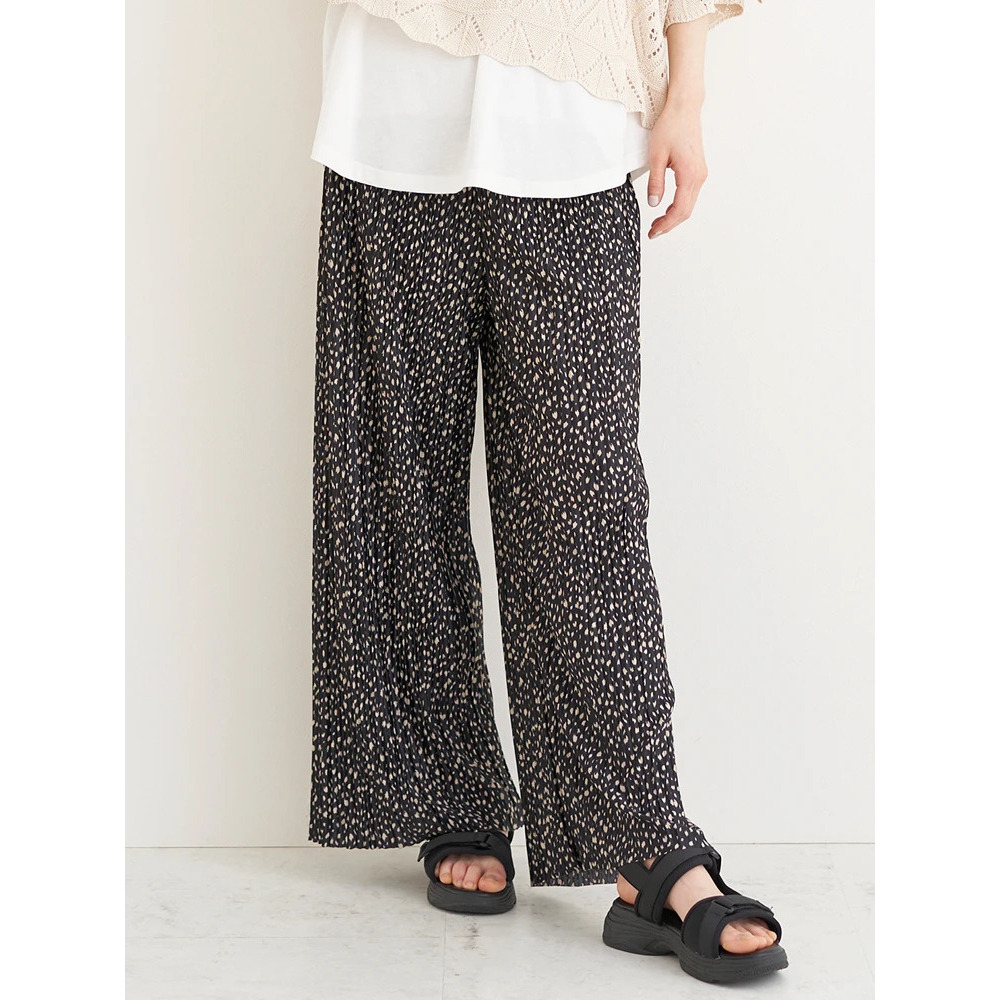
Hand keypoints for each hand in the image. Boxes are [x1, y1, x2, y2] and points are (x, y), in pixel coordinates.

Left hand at [646, 102, 707, 238]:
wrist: (684, 108)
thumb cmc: (671, 126)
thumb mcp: (656, 156)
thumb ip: (655, 182)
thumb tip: (654, 204)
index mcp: (689, 175)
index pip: (679, 210)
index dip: (666, 225)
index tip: (654, 232)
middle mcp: (699, 176)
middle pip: (686, 211)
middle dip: (669, 224)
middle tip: (653, 232)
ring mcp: (700, 173)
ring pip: (689, 204)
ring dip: (674, 216)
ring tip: (657, 223)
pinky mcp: (698, 170)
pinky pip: (690, 195)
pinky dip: (678, 206)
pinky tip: (667, 209)